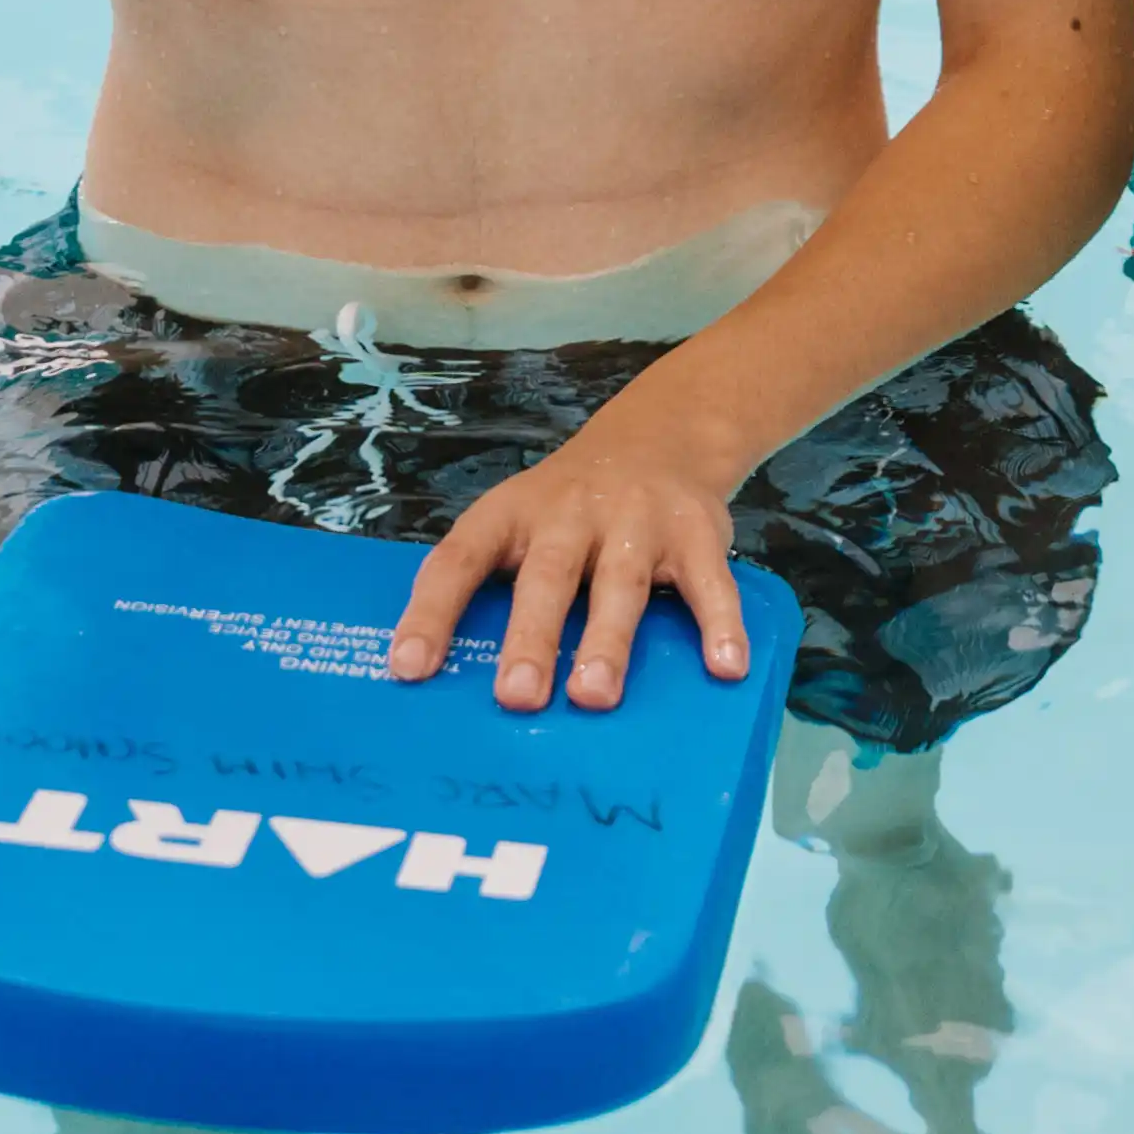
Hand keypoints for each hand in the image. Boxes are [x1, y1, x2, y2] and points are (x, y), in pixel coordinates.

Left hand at [387, 398, 759, 713]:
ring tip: (593, 696)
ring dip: (606, 642)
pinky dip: (718, 624)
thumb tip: (444, 680)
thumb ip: (491, 587)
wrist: (658, 436)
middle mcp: (570, 513)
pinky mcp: (696, 532)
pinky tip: (724, 666)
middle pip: (546, 576)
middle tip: (517, 696)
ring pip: (619, 585)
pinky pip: (708, 583)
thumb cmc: (567, 511)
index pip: (459, 560)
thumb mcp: (517, 524)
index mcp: (510, 515)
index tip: (409, 669)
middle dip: (530, 637)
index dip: (432, 613)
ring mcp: (637, 521)